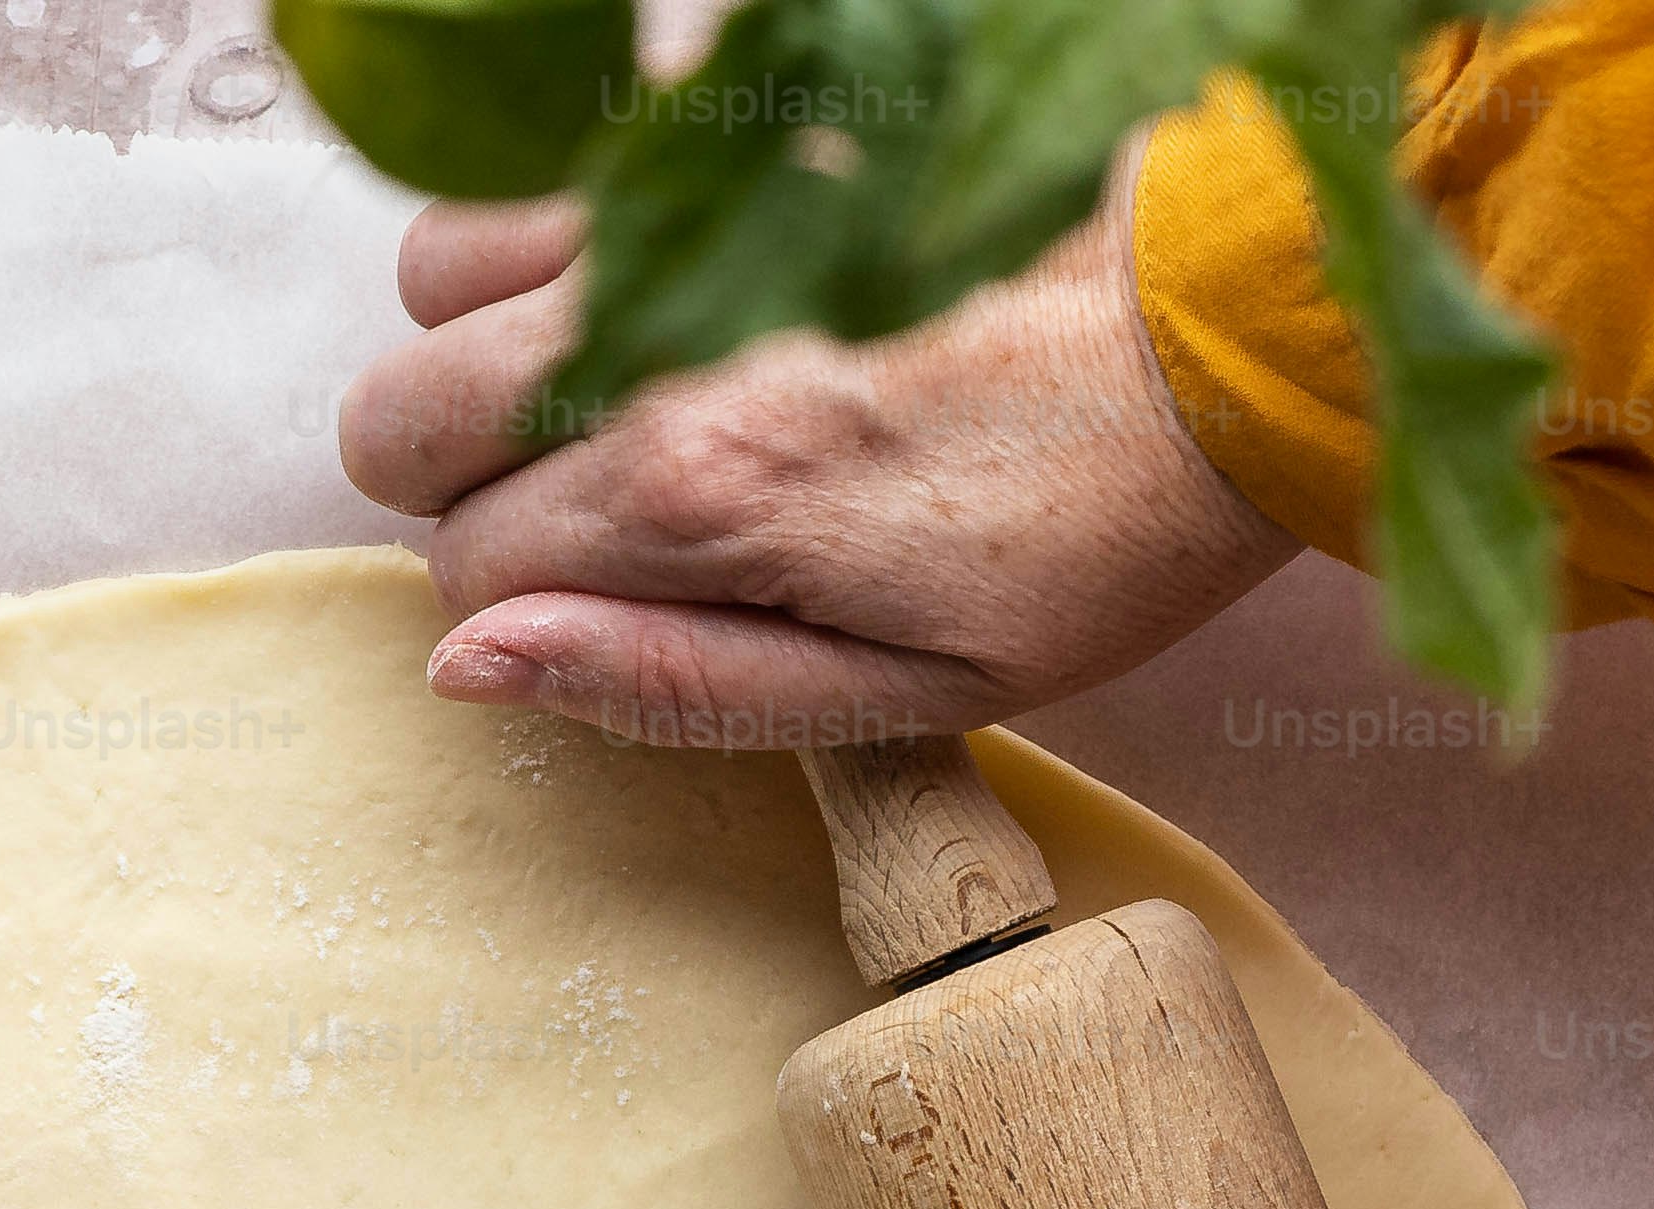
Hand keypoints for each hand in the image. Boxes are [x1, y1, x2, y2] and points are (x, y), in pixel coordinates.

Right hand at [333, 170, 1298, 745]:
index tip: (634, 582)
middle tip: (614, 471)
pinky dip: (570, 191)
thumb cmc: (1105, 514)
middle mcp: (649, 324)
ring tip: (647, 346)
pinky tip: (687, 244)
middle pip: (396, 414)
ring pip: (442, 266)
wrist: (1258, 297)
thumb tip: (465, 667)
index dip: (533, 594)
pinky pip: (548, 130)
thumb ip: (671, 682)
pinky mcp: (732, 80)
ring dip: (504, 318)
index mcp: (694, 491)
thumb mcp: (915, 683)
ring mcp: (678, 190)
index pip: (461, 568)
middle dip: (470, 463)